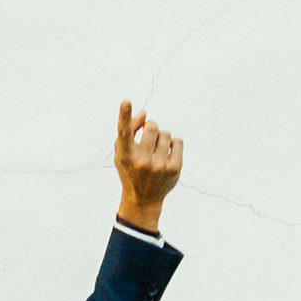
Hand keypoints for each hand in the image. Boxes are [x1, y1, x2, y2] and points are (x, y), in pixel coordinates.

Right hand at [115, 100, 184, 231]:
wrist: (143, 199)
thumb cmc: (131, 169)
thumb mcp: (123, 153)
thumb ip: (129, 130)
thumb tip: (144, 113)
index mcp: (125, 156)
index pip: (124, 132)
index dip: (124, 115)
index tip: (126, 101)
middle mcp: (142, 161)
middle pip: (152, 126)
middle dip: (151, 128)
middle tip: (148, 139)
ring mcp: (159, 166)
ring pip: (166, 133)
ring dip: (161, 138)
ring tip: (156, 151)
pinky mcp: (174, 168)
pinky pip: (178, 141)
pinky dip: (173, 144)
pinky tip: (166, 155)